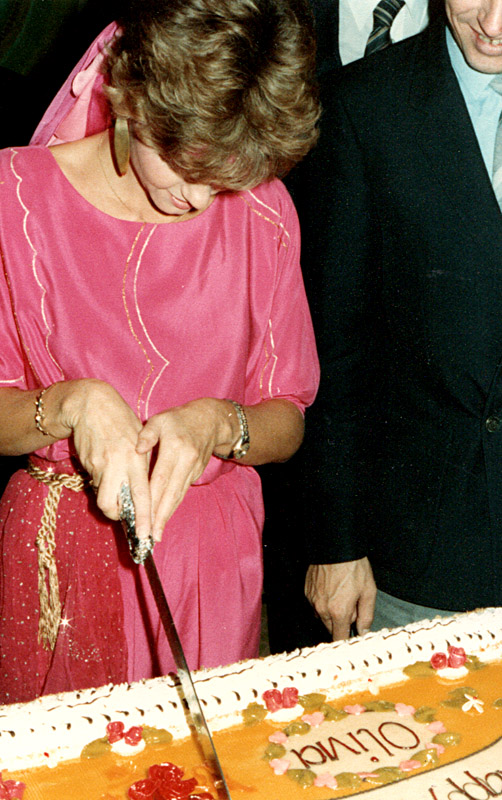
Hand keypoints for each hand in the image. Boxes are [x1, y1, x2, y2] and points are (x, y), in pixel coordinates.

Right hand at [61, 379, 151, 538]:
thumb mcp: (140, 441)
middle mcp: (119, 464)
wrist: (91, 404)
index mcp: (137, 458)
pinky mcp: (87, 464)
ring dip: (108, 499)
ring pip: (102, 497)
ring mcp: (100, 465)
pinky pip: (95, 483)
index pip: (142, 495)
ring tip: (114, 488)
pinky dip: (101, 483)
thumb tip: (146, 492)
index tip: (145, 535)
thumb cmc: (122, 422)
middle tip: (121, 514)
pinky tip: (105, 469)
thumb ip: (144, 465)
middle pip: (113, 504)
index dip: (143, 518)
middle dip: (116, 515)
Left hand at [136, 398, 234, 540]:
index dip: (152, 500)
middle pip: (171, 493)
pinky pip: (182, 492)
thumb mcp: (161, 419)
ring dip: (167, 516)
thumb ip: (148, 433)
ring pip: (178, 496)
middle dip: (160, 517)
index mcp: (175, 448)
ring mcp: (193, 469)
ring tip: (157, 534)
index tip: (143, 517)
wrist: (210, 420)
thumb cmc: (179, 419)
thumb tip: (137, 448)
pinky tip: (164, 517)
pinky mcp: (196, 473)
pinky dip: (173, 506)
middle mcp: (186, 461)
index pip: (161, 478)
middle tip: (150, 536)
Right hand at [304, 558, 375, 639]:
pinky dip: (323, 601)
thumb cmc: (353, 566)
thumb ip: (366, 616)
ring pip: (322, 616)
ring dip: (331, 612)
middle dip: (341, 622)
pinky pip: (315, 604)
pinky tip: (331, 589)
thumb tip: (363, 632)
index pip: (339, 638)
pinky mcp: (307, 591)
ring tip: (341, 594)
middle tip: (351, 605)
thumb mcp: (368, 591)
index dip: (346, 640)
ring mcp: (313, 600)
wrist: (335, 547)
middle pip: (331, 628)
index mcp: (339, 612)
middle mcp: (323, 609)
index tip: (351, 637)